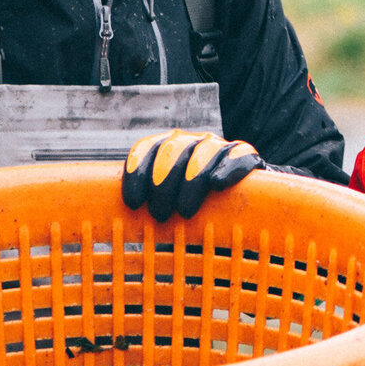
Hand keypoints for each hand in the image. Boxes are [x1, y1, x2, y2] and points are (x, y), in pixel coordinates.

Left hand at [122, 131, 261, 221]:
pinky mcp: (247, 155)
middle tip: (160, 215)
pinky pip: (239, 155)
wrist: (245, 204)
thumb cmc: (199, 209)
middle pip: (172, 149)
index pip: (146, 148)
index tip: (133, 203)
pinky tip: (217, 184)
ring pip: (204, 151)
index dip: (137, 172)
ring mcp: (220, 146)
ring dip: (191, 180)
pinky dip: (228, 168)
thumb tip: (117, 224)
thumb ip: (149, 203)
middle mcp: (192, 141)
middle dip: (163, 183)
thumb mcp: (170, 204)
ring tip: (186, 211)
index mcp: (168, 148)